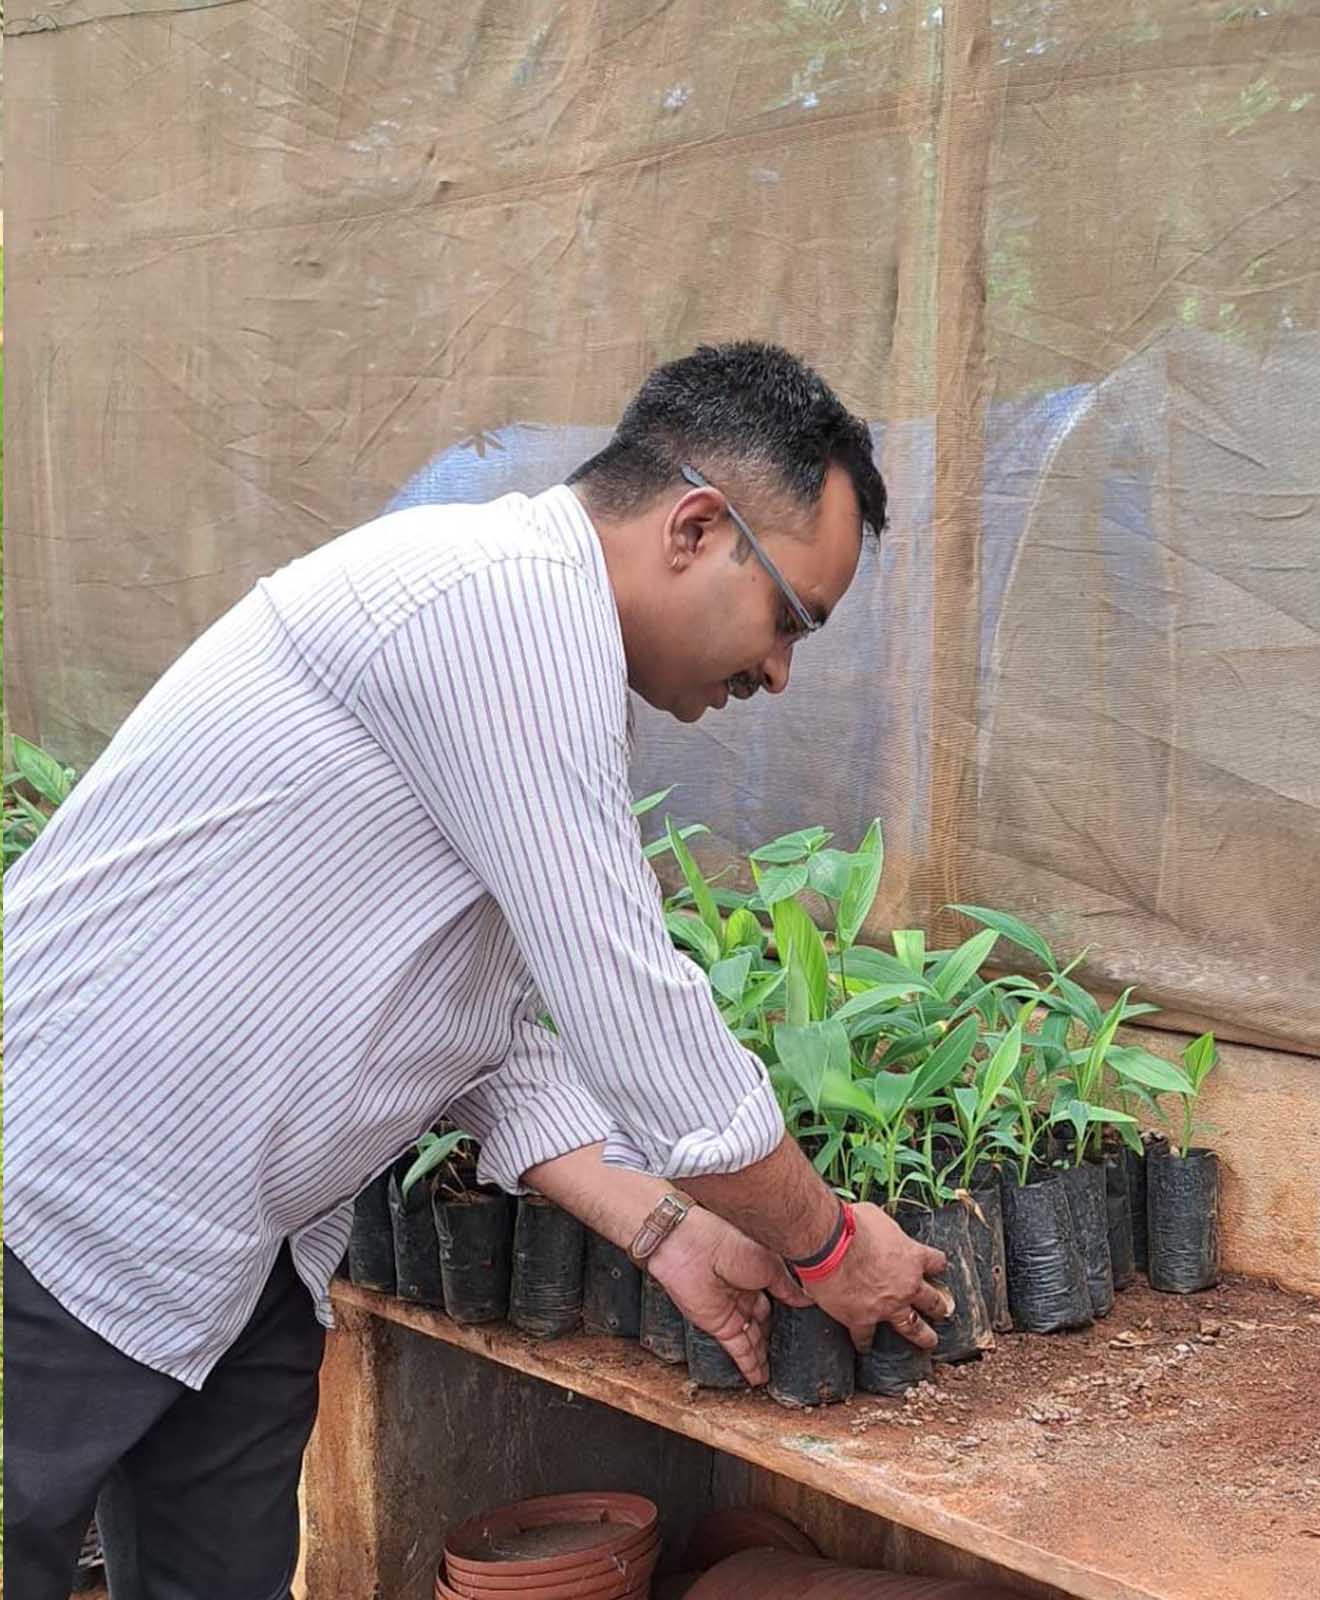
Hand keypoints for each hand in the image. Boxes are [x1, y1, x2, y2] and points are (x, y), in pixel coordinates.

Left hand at [647, 1206, 810, 1385]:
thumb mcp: (770, 1263)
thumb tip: (807, 1300)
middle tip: (792, 1355)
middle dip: (776, 1338)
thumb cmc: (731, 1242)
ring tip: (779, 1375)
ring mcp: (732, 1311)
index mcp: (757, 1272)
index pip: (777, 1298)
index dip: (789, 1313)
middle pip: (763, 1322)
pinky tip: (760, 1379)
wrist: (692, 1247)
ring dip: (764, 1357)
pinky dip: (749, 1366)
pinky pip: (738, 1350)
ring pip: (752, 1340)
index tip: (803, 1327)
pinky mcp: (719, 1327)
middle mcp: (745, 1293)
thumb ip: (787, 1286)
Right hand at [803, 1202, 951, 1352]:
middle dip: (938, 1307)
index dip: (935, 1265)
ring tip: (928, 1341)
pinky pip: (866, 1337)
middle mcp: (907, 1285)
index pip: (935, 1262)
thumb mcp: (877, 1217)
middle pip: (931, 1300)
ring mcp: (887, 1306)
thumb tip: (873, 1228)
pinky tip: (864, 1347)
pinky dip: (865, 1343)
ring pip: (912, 1326)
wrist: (830, 1245)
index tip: (936, 1267)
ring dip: (922, 1335)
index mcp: (912, 1257)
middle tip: (943, 1311)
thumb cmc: (852, 1225)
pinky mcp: (863, 1319)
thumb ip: (882, 1229)